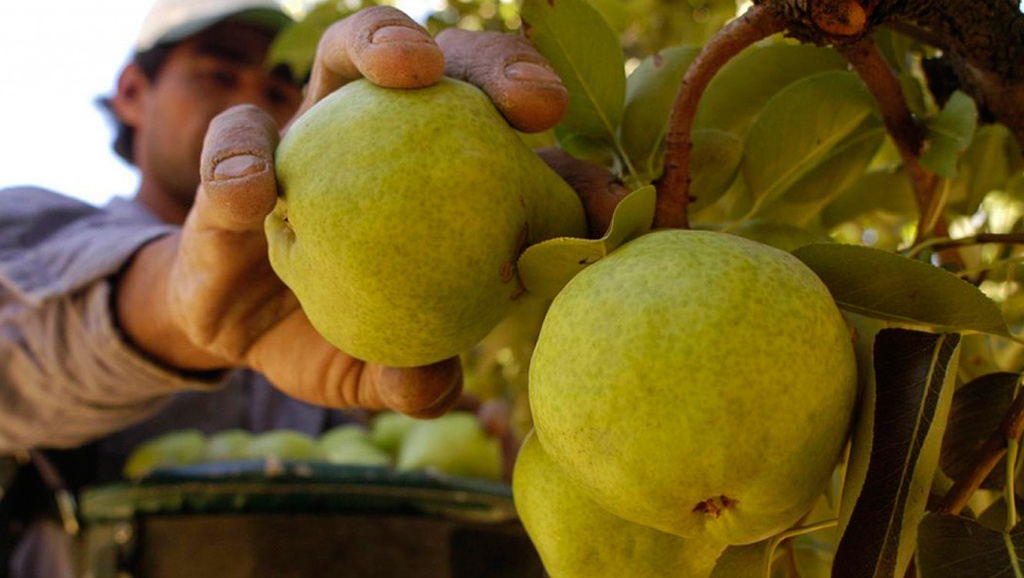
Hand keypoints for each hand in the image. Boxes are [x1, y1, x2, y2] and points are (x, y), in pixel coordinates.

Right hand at [115, 7, 579, 417]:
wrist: (237, 330)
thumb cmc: (329, 338)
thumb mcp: (373, 370)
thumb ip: (409, 380)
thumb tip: (435, 385)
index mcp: (445, 185)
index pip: (525, 164)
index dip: (576, 174)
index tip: (614, 204)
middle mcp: (387, 136)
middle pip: (451, 71)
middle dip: (497, 66)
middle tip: (532, 100)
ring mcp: (315, 132)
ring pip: (350, 52)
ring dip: (383, 41)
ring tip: (407, 69)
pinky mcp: (240, 155)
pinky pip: (239, 139)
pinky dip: (244, 157)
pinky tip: (253, 190)